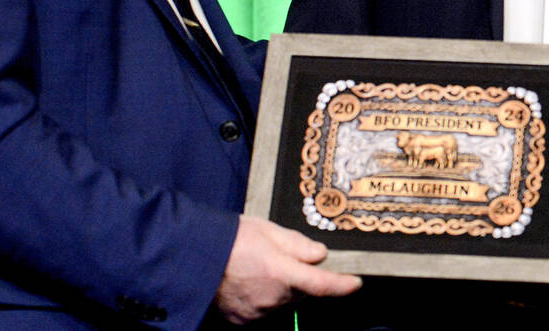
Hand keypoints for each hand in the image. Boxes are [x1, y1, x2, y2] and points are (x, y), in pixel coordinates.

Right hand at [214, 214, 361, 323]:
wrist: (193, 256)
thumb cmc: (228, 237)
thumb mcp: (266, 229)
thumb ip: (296, 243)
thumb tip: (320, 255)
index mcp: (281, 272)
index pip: (322, 284)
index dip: (342, 285)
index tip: (355, 283)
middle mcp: (272, 297)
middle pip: (300, 292)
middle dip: (299, 278)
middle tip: (280, 258)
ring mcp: (257, 311)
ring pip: (281, 301)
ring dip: (279, 288)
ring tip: (257, 266)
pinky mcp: (242, 319)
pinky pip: (262, 309)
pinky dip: (261, 297)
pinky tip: (247, 281)